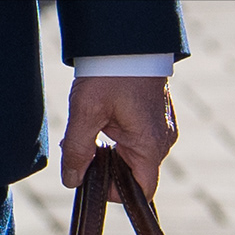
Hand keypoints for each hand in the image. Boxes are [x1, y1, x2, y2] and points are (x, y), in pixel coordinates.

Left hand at [61, 72, 177, 193]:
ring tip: (87, 129)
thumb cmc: (111, 74)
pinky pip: (134, 139)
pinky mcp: (154, 118)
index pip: (141, 191)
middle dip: (102, 167)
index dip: (115, 193)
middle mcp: (162, 141)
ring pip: (130, 155)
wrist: (127, 41)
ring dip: (105, 151)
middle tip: (78, 148)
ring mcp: (160, 129)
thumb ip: (77, 150)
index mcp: (150, 145)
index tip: (90, 179)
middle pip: (132, 173)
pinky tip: (97, 120)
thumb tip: (72, 181)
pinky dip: (113, 137)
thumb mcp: (86, 112)